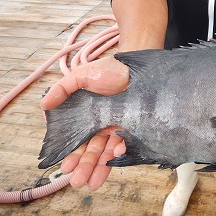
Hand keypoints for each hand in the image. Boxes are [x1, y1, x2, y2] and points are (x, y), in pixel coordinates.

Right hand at [40, 56, 128, 189]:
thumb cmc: (109, 70)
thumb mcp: (82, 76)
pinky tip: (115, 155)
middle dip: (84, 166)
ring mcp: (118, 125)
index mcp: (88, 116)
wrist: (137, 67)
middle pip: (92, 149)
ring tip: (92, 182)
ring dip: (100, 167)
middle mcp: (102, 124)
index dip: (72, 154)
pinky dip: (120, 151)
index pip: (78, 140)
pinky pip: (126, 142)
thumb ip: (62, 89)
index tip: (66, 167)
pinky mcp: (133, 126)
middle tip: (77, 181)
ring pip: (107, 151)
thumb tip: (43, 105)